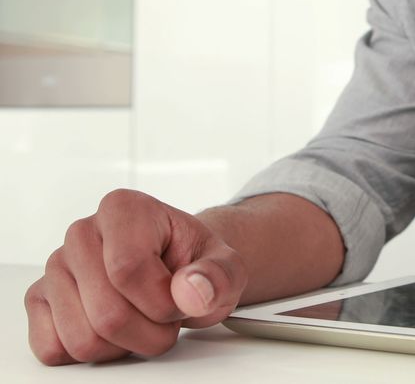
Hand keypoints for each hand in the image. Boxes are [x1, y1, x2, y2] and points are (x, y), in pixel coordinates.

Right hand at [24, 189, 247, 364]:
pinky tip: (115, 328)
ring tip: (143, 318)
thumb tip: (191, 292)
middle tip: (167, 315)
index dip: (162, 302)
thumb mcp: (226, 265)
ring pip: (82, 340)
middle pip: (107, 315)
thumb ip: (219, 276)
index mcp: (124, 209)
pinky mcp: (40, 298)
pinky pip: (53, 349)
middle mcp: (82, 232)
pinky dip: (94, 352)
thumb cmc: (196, 263)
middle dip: (151, 332)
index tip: (182, 298)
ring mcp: (56, 266)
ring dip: (125, 345)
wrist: (179, 267)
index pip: (128, 270)